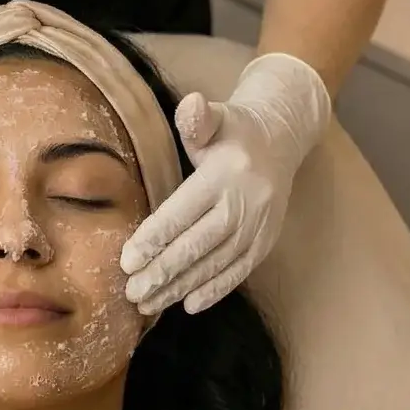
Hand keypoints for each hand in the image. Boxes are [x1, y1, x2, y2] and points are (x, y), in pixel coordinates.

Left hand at [119, 53, 330, 314]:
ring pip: (216, 264)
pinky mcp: (266, 242)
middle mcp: (245, 203)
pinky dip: (215, 290)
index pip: (183, 212)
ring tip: (149, 304)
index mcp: (224, 174)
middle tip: (132, 293)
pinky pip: (239, 271)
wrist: (282, 141)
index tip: (127, 261)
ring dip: (182, 287)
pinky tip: (189, 304)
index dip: (155, 238)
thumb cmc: (234, 130)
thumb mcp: (216, 116)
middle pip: (198, 245)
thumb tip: (191, 105)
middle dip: (163, 272)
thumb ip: (197, 118)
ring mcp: (259, 226)